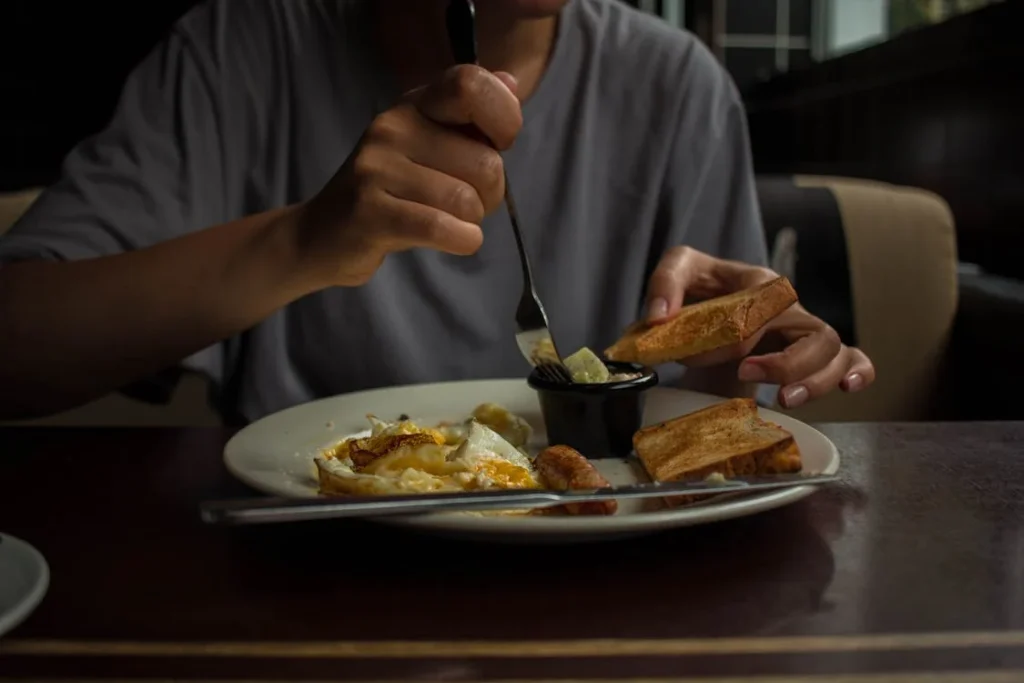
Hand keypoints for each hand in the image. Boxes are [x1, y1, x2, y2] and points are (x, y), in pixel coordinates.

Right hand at [296, 65, 521, 286]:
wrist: (323, 235)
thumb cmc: (391, 193)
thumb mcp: (429, 147)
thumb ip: (470, 119)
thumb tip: (511, 82)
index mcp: (413, 106)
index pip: (470, 85)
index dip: (504, 118)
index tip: (497, 146)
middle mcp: (393, 127)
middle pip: (485, 162)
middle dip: (491, 194)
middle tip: (466, 204)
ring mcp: (377, 168)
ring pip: (467, 200)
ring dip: (472, 223)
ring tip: (448, 222)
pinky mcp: (371, 212)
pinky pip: (442, 227)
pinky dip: (463, 241)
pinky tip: (454, 240)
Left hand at [646, 246, 875, 407]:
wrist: (709, 308)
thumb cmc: (700, 288)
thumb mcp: (678, 272)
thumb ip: (664, 284)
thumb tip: (659, 317)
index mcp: (759, 283)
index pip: (762, 309)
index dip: (733, 337)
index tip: (701, 356)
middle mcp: (789, 306)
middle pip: (810, 332)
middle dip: (783, 362)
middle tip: (746, 374)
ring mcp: (804, 330)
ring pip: (832, 350)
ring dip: (814, 378)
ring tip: (786, 399)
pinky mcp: (813, 353)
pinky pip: (853, 357)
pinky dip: (858, 371)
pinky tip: (849, 387)